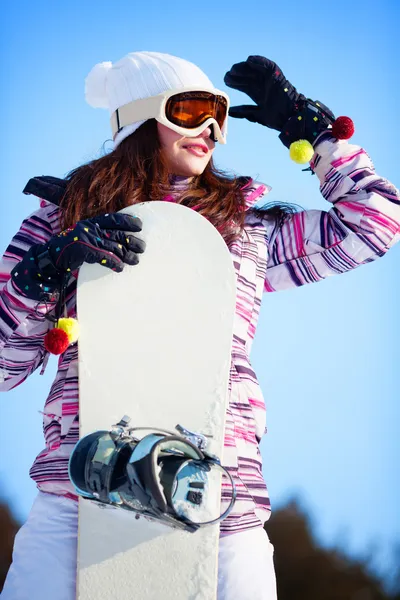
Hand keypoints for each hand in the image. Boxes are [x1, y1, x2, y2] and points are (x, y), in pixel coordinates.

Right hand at [11, 213, 144, 300]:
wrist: (51, 257)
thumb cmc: (71, 248)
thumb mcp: (86, 237)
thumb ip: (101, 237)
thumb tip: (122, 243)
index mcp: (92, 222)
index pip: (113, 219)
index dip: (127, 221)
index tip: (139, 225)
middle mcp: (90, 228)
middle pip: (117, 234)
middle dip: (132, 241)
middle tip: (142, 247)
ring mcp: (87, 238)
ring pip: (113, 246)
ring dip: (126, 255)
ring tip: (136, 260)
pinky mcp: (83, 249)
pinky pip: (103, 256)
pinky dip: (113, 263)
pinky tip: (120, 268)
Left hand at [224, 56, 334, 148]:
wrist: (290, 117)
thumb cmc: (277, 118)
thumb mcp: (256, 115)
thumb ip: (244, 112)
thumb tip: (230, 112)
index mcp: (258, 94)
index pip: (244, 85)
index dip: (235, 82)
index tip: (226, 81)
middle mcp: (263, 85)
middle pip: (247, 76)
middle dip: (237, 75)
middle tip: (228, 75)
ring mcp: (270, 80)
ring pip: (254, 70)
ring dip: (244, 67)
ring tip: (235, 69)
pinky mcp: (277, 76)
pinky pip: (267, 65)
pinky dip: (259, 61)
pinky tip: (249, 60)